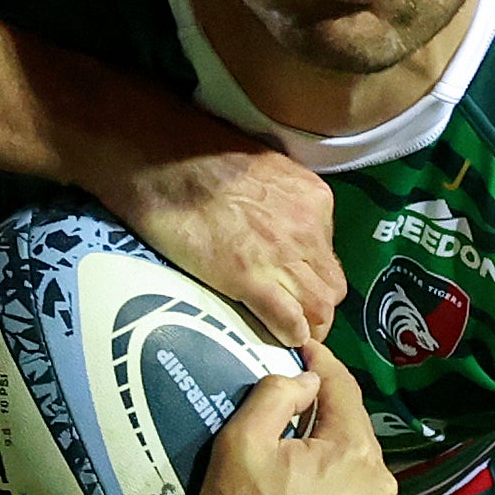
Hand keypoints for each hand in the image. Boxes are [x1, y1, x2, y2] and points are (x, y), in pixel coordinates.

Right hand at [85, 128, 338, 344]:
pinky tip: (275, 338)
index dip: (312, 275)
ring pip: (321, 309)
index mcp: (312, 199)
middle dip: (317, 306)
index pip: (329, 253)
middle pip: (333, 286)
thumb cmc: (195, 156)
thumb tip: (276, 223)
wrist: (160, 160)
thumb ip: (281, 200)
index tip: (294, 284)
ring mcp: (283, 256)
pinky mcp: (252, 280)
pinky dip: (287, 336)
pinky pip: (290, 322)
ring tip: (287, 333)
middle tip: (294, 316)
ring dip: (307, 326)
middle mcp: (308, 228)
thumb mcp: (261, 169)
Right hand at [189, 356, 393, 494]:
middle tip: (288, 418)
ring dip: (330, 464)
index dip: (322, 363)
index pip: (343, 389)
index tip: (304, 348)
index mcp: (354, 450)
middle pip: (352, 434)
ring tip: (294, 472)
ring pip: (356, 474)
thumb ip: (275, 396)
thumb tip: (305, 382)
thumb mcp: (241, 444)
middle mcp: (382, 485)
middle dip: (323, 420)